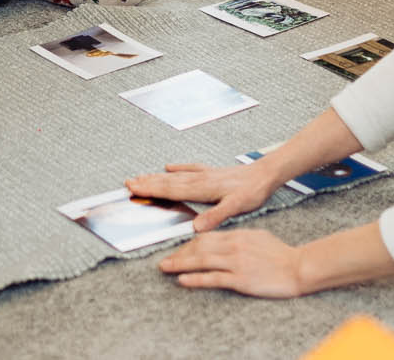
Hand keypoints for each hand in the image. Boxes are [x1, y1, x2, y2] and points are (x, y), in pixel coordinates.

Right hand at [125, 161, 276, 232]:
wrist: (265, 175)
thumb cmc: (251, 191)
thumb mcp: (236, 207)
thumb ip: (216, 216)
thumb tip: (197, 227)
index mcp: (202, 189)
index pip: (171, 190)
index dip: (152, 190)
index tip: (134, 189)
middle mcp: (200, 179)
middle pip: (168, 181)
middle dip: (148, 182)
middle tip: (128, 182)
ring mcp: (205, 174)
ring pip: (175, 175)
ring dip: (157, 176)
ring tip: (141, 175)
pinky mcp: (212, 172)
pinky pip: (190, 168)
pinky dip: (178, 167)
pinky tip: (169, 166)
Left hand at [158, 230, 305, 297]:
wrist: (298, 267)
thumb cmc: (281, 254)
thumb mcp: (258, 237)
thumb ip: (239, 237)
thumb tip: (224, 240)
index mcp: (237, 235)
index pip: (206, 237)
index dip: (188, 245)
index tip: (178, 251)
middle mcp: (233, 246)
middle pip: (199, 247)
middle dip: (179, 254)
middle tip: (165, 260)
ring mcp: (236, 263)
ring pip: (202, 261)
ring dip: (180, 264)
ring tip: (166, 268)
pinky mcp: (241, 279)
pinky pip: (214, 278)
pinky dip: (196, 279)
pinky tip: (183, 280)